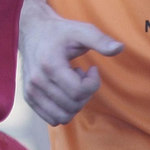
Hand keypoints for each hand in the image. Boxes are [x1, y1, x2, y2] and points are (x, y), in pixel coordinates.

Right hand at [20, 1, 121, 125]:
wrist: (32, 30)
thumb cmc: (60, 32)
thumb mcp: (81, 31)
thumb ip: (100, 40)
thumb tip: (120, 48)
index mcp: (50, 64)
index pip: (79, 91)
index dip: (93, 84)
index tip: (93, 70)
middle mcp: (37, 80)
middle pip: (73, 105)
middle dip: (85, 93)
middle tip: (81, 75)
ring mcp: (31, 90)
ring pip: (63, 117)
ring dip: (74, 104)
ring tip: (71, 84)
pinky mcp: (29, 97)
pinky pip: (52, 118)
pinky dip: (63, 110)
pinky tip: (63, 91)